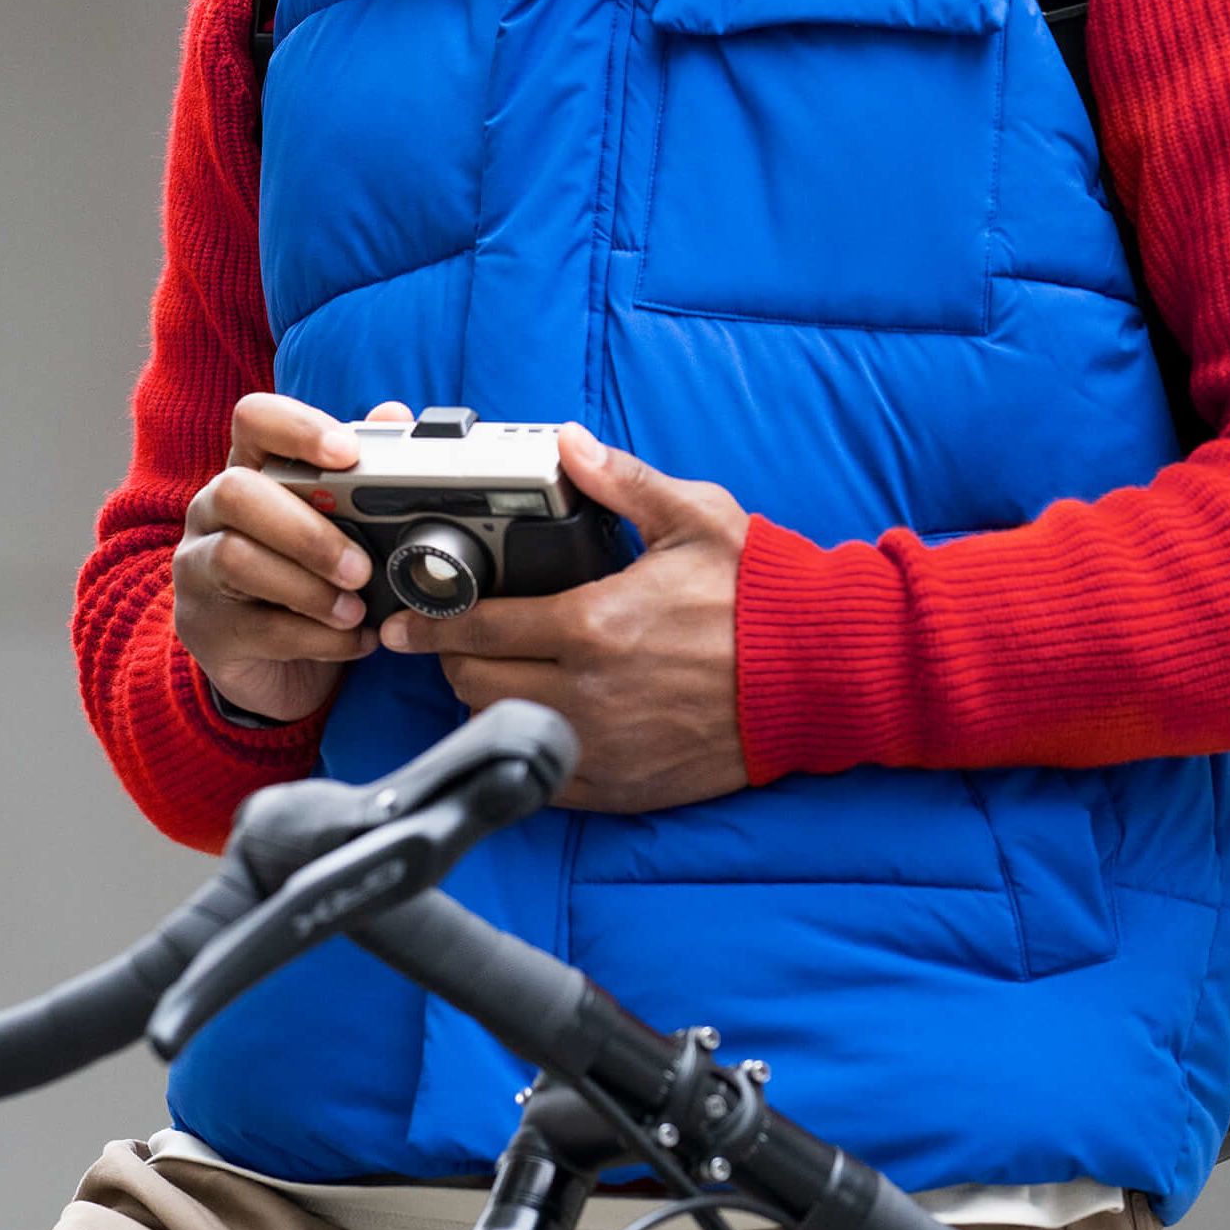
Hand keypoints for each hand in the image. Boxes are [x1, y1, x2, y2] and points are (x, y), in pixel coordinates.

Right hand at [172, 393, 409, 726]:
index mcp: (251, 469)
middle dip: (307, 529)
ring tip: (357, 611)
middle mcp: (212, 510)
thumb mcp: (346, 524)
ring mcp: (198, 568)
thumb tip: (394, 414)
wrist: (281, 665)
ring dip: (310, 587)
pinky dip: (316, 637)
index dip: (297, 428)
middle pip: (237, 490)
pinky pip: (255, 626)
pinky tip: (353, 639)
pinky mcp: (204, 627)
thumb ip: (366, 471)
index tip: (347, 453)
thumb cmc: (315, 576)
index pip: (254, 420)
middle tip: (362, 567)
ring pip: (234, 556)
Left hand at [379, 424, 747, 813]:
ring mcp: (603, 749)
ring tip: (502, 675)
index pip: (479, 628)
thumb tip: (567, 443)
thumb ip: (621, 481)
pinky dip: (528, 750)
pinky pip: (544, 780)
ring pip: (502, 734)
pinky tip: (541, 720)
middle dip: (455, 660)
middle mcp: (588, 695)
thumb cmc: (762, 595)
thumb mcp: (696, 518)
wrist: (823, 674)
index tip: (406, 620)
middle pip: (474, 686)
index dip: (432, 621)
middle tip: (458, 641)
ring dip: (489, 705)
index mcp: (595, 625)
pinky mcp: (623, 787)